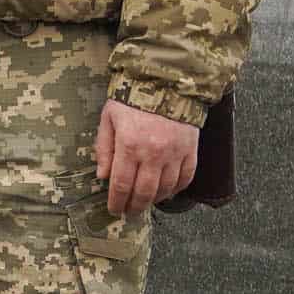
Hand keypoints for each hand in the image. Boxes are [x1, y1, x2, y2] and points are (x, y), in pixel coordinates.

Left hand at [97, 98, 197, 217]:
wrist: (166, 81)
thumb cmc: (132, 99)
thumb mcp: (109, 118)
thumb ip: (104, 147)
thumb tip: (102, 175)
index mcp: (130, 145)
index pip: (122, 185)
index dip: (117, 202)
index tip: (114, 209)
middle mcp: (154, 153)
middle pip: (144, 192)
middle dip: (134, 207)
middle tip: (129, 212)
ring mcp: (175, 153)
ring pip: (165, 189)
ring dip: (154, 201)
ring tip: (145, 203)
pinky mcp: (191, 150)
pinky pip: (186, 178)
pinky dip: (176, 189)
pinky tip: (167, 192)